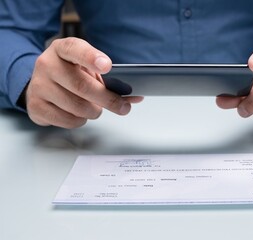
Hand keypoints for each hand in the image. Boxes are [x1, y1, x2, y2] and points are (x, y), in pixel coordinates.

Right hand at [25, 37, 142, 128]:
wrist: (42, 83)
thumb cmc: (72, 74)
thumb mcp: (88, 68)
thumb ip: (110, 78)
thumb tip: (135, 97)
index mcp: (62, 49)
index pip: (75, 49)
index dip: (92, 58)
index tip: (108, 66)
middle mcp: (46, 64)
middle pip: (81, 85)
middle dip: (108, 99)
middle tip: (123, 107)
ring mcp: (38, 85)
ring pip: (76, 106)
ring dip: (94, 111)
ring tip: (95, 108)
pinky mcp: (35, 106)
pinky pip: (67, 120)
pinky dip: (80, 120)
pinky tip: (79, 113)